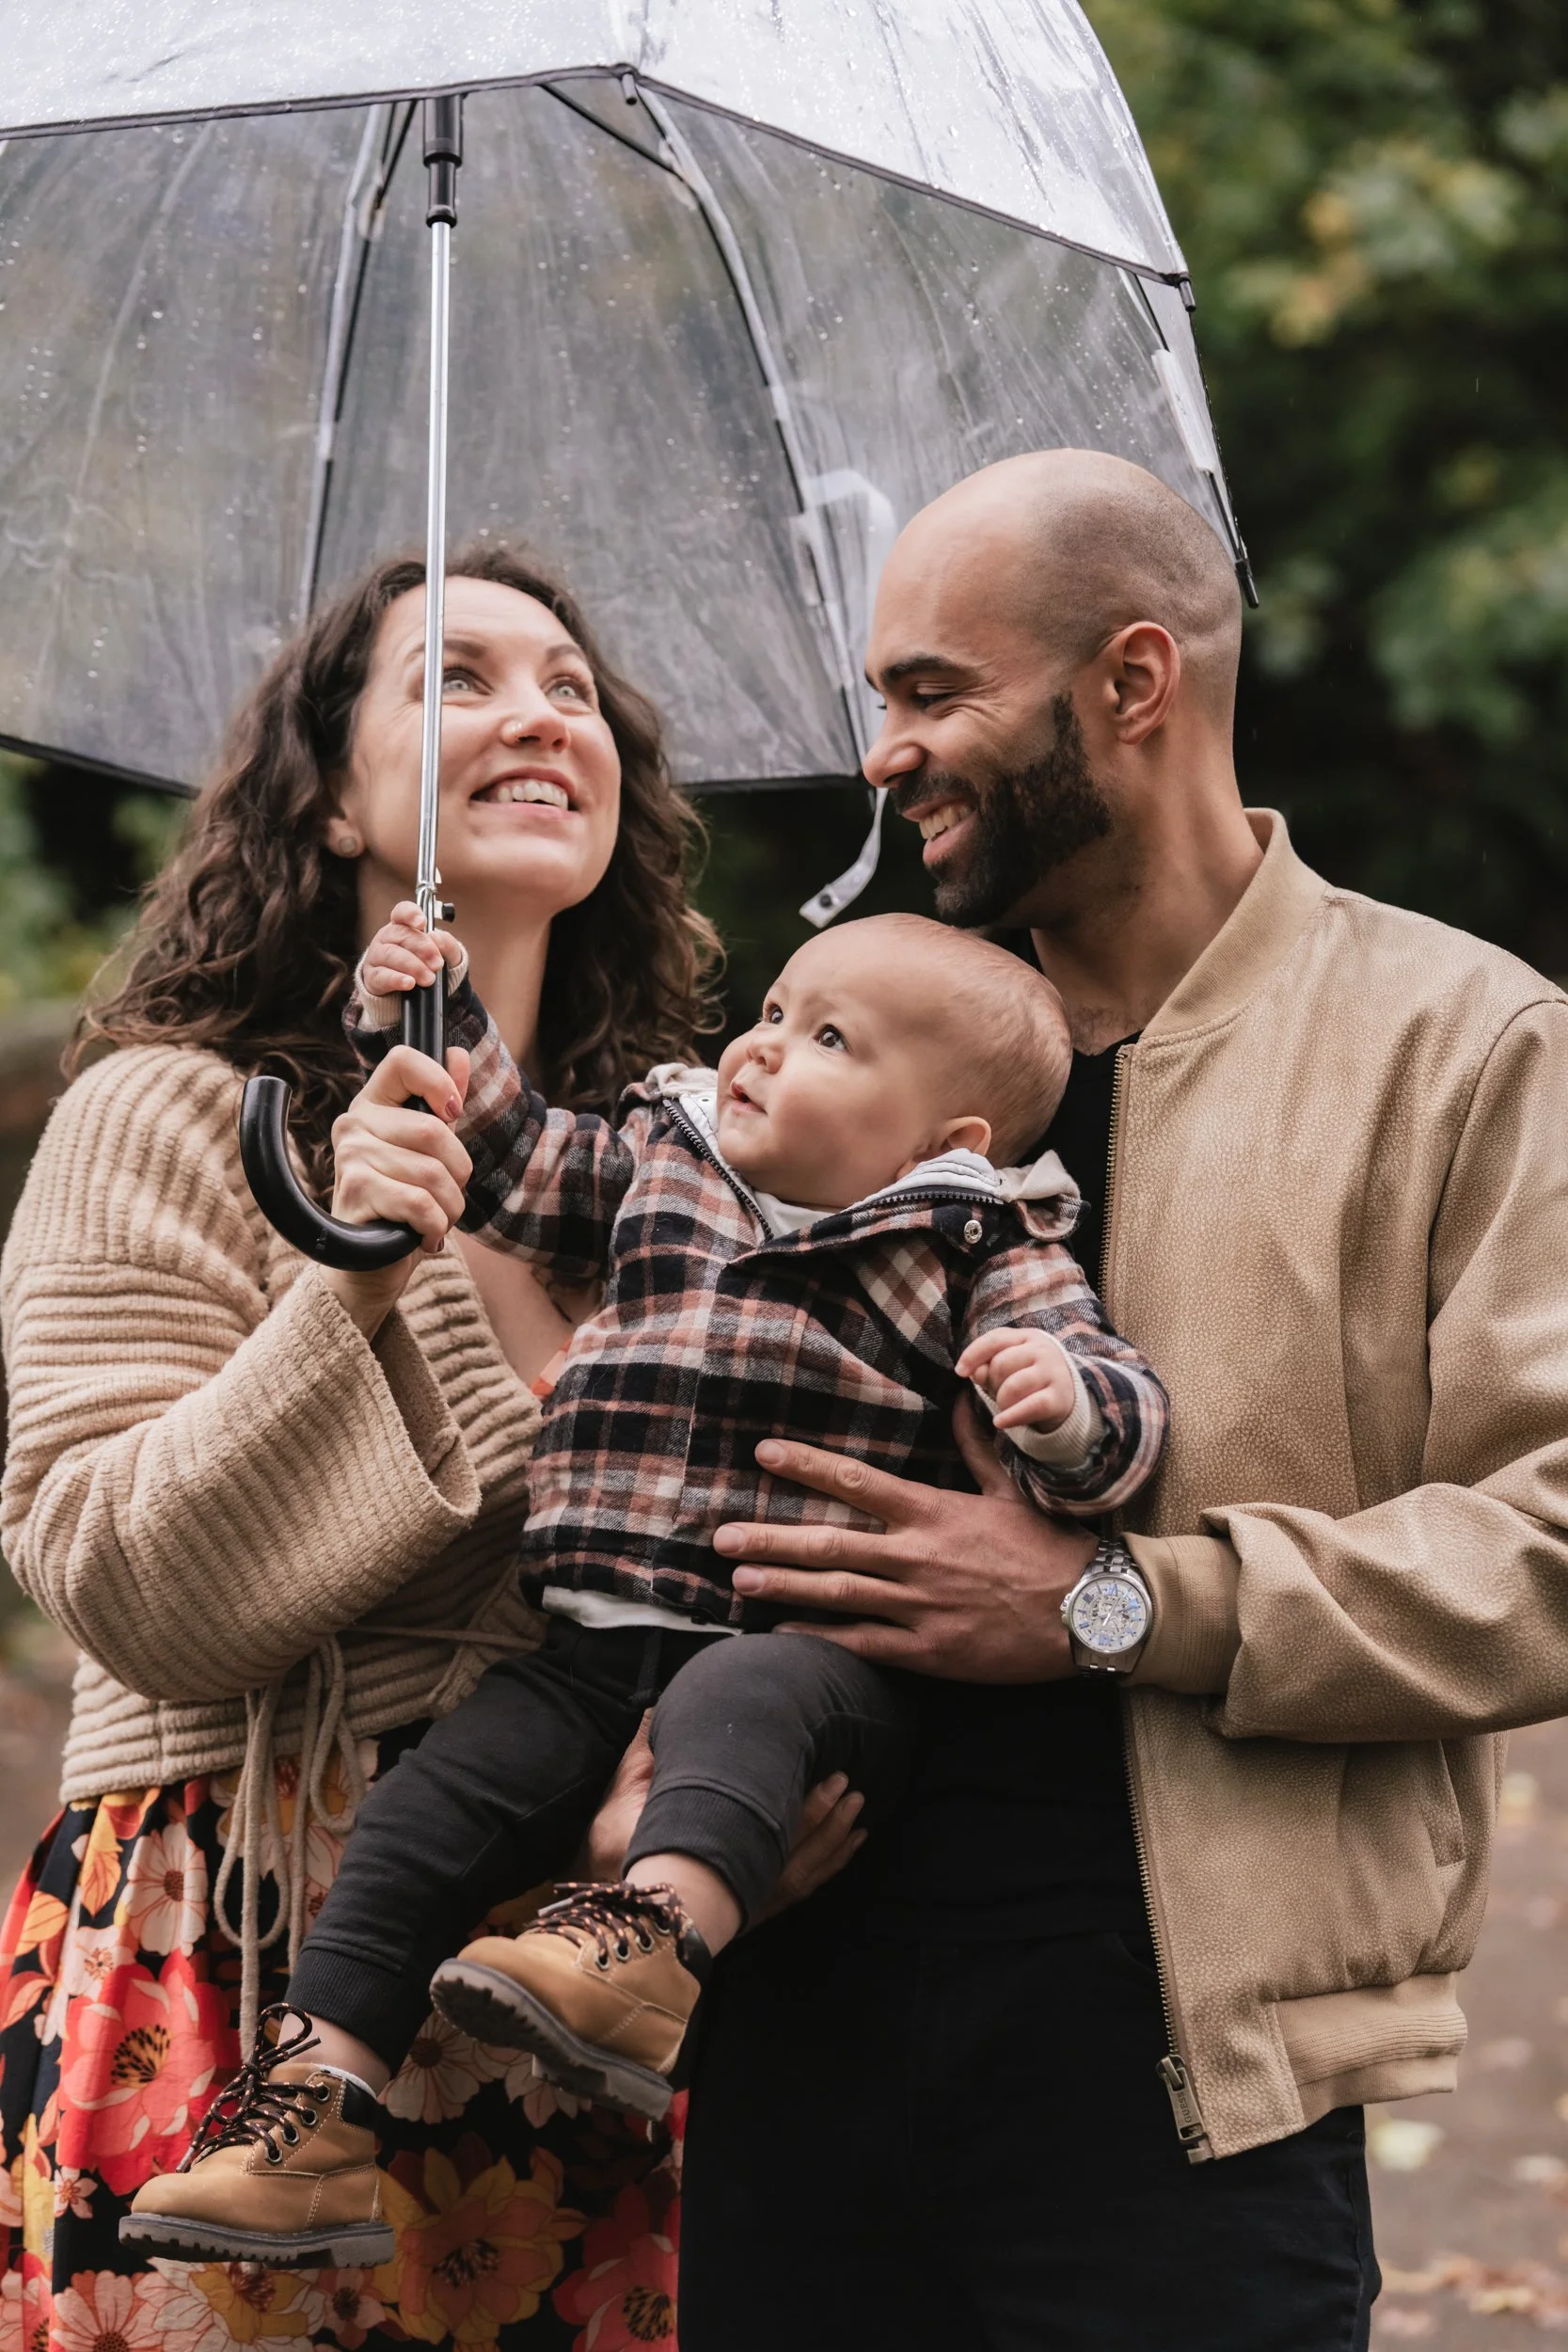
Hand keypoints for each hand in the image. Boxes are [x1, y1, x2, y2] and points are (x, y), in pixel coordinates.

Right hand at [320, 1042, 472, 1336]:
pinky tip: (425, 1237)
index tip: (453, 1114)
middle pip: (435, 1131)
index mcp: (373, 1105)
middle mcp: (355, 1123)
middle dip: (459, 1174)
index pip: (403, 1060)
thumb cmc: (401, 1204)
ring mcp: (350, 1155)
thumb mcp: (428, 1152)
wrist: (368, 1266)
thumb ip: (442, 1103)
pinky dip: (436, 1226)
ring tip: (435, 1221)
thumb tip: (457, 1052)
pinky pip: (421, 1203)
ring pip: (433, 1173)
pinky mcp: (354, 1190)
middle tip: (448, 1197)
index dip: (439, 1081)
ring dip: (450, 1208)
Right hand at [363, 900, 462, 998]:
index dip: (411, 914)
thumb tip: (437, 938)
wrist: (416, 993)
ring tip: (429, 978)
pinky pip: (381, 976)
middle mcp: (386, 937)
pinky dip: (396, 980)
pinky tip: (409, 983)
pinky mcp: (373, 977)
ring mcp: (376, 956)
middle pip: (400, 934)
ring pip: (390, 955)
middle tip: (437, 963)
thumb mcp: (444, 954)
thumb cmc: (427, 965)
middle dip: (422, 948)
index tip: (422, 923)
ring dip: (413, 966)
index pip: (402, 912)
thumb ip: (446, 944)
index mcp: (402, 926)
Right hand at [575, 1719, 866, 1912]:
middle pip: (792, 1857)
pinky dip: (831, 1865)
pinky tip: (852, 1841)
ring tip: (857, 1805)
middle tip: (847, 1783)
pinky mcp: (751, 1912)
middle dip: (824, 1818)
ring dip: (834, 1839)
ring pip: (801, 1876)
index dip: (802, 1807)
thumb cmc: (610, 1851)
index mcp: (698, 1858)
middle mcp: (727, 1890)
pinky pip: (800, 1891)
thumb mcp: (619, 1800)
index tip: (826, 1775)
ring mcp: (743, 1906)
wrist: (613, 1908)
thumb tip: (662, 1710)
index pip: (763, 1833)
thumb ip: (645, 1756)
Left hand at [715, 1402, 1094, 1681]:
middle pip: (830, 1542)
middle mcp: (918, 1557)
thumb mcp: (1011, 1491)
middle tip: (721, 1535)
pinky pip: (862, 1643)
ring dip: (783, 1584)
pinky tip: (784, 1631)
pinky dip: (820, 1636)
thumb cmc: (1050, 1549)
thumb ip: (976, 1447)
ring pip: (837, 1592)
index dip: (806, 1466)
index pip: (857, 1481)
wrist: (1090, 1613)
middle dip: (771, 1536)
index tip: (764, 1453)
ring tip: (738, 1577)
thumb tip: (962, 1397)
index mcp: (934, 1512)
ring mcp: (920, 1606)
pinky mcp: (929, 1650)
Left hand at [956, 1325, 1075, 1431]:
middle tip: (999, 1392)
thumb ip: (988, 1365)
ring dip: (1001, 1401)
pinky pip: (1029, 1406)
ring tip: (1005, 1407)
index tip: (960, 1372)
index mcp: (1027, 1337)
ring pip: (1012, 1386)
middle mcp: (1043, 1350)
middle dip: (992, 1383)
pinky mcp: (1059, 1398)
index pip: (995, 1339)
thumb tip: (973, 1372)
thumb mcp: (1008, 1366)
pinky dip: (1011, 1416)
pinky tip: (1001, 1422)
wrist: (1069, 1396)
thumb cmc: (1029, 1378)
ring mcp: (1053, 1373)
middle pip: (1001, 1364)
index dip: (973, 1355)